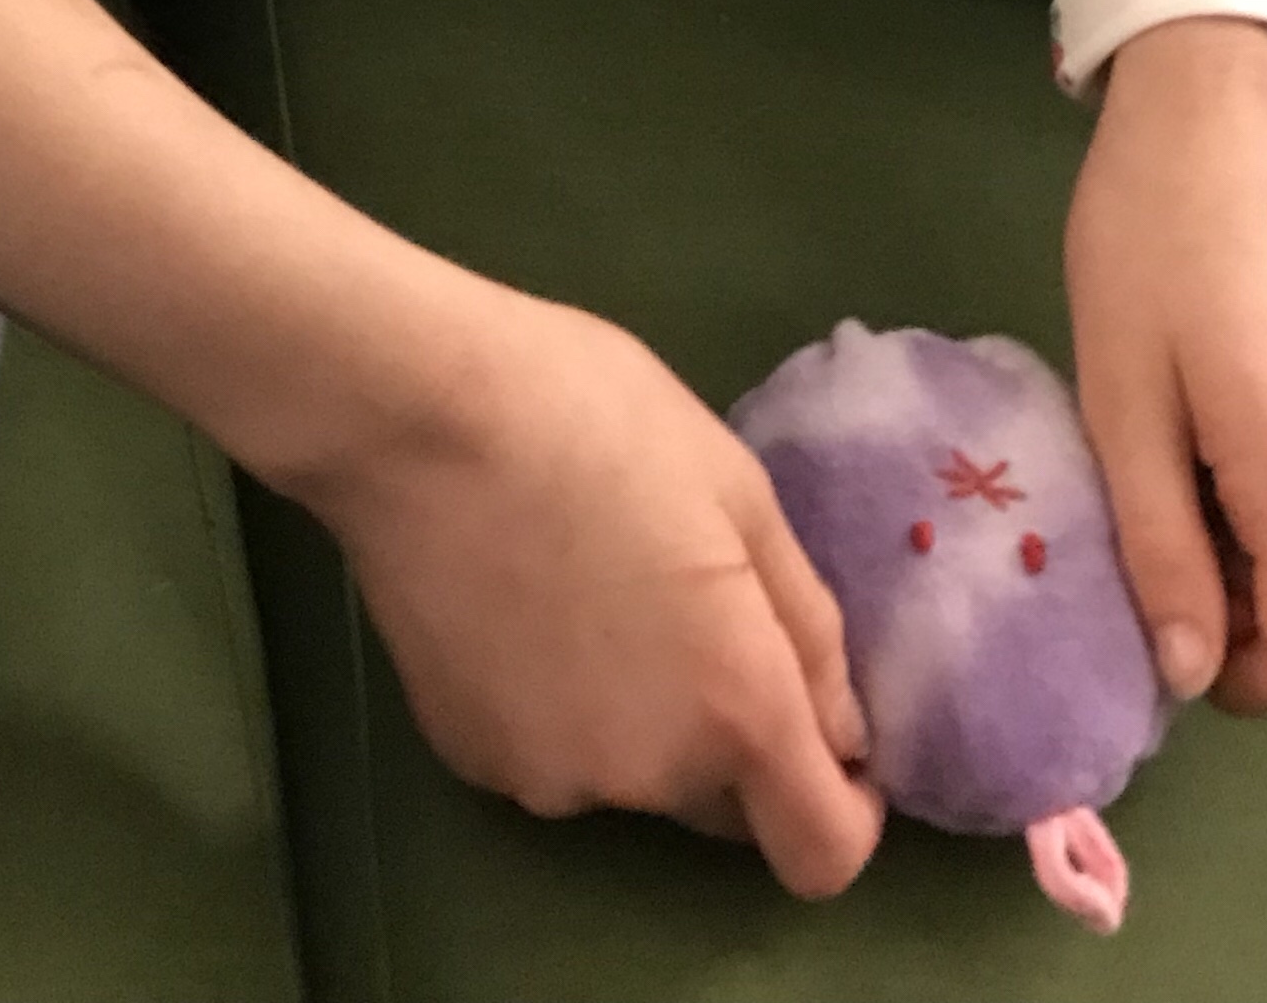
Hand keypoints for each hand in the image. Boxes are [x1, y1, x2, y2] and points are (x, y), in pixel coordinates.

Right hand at [303, 280, 886, 895]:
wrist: (419, 412)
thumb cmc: (599, 418)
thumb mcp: (740, 489)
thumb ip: (808, 626)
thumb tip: (846, 735)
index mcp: (735, 705)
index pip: (822, 854)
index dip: (847, 814)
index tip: (833, 745)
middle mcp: (650, 774)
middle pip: (726, 803)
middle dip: (737, 736)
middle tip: (696, 610)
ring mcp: (550, 777)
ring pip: (634, 772)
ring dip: (643, 714)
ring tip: (593, 583)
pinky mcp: (471, 756)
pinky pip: (553, 751)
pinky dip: (561, 704)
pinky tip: (524, 603)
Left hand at [1062, 13, 1266, 713]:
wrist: (1218, 106)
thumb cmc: (1145, 241)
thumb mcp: (1121, 401)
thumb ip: (1160, 547)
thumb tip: (1190, 675)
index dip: (1247, 681)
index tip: (1169, 612)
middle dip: (1228, 583)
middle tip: (1145, 484)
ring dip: (1247, 520)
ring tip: (1178, 416)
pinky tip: (1223, 380)